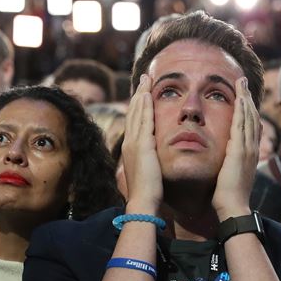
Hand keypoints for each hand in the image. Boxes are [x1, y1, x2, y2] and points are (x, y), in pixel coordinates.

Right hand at [121, 74, 162, 214]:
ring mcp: (134, 143)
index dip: (138, 105)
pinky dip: (145, 107)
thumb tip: (151, 158)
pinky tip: (148, 95)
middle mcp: (129, 142)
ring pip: (137, 113)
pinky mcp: (143, 146)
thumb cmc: (147, 191)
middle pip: (134, 112)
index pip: (134, 121)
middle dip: (139, 94)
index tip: (143, 92)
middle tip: (143, 78)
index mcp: (131, 148)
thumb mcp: (146, 171)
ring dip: (141, 94)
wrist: (143, 202)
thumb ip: (147, 161)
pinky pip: (144, 121)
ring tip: (146, 80)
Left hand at [212, 77, 260, 220]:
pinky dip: (243, 110)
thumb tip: (224, 163)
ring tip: (241, 82)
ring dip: (246, 98)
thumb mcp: (229, 176)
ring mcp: (248, 148)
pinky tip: (240, 97)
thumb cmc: (227, 197)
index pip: (250, 126)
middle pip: (252, 117)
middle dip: (248, 98)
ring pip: (249, 117)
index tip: (244, 97)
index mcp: (248, 154)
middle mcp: (252, 148)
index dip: (248, 110)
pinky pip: (242, 125)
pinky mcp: (240, 151)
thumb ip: (228, 166)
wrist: (233, 207)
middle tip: (244, 81)